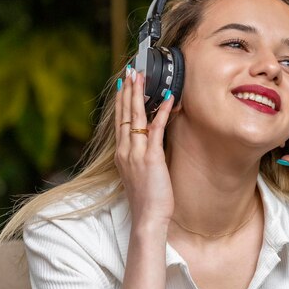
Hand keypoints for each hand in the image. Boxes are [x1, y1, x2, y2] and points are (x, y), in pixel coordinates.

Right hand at [114, 68, 174, 230]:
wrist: (147, 218)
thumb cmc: (146, 199)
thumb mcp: (138, 173)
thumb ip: (139, 156)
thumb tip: (147, 142)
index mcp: (121, 154)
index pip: (119, 121)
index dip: (122, 101)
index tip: (123, 85)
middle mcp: (125, 151)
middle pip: (124, 114)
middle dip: (128, 91)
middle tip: (130, 71)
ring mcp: (137, 154)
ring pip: (135, 118)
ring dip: (140, 95)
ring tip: (141, 77)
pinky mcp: (151, 158)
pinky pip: (156, 130)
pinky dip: (163, 113)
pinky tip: (169, 98)